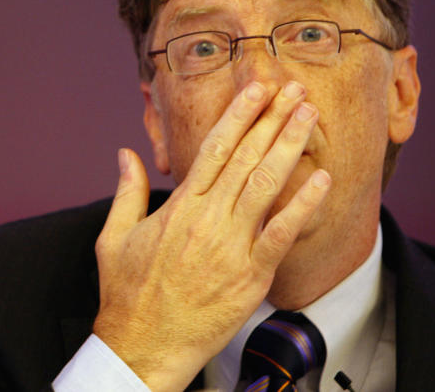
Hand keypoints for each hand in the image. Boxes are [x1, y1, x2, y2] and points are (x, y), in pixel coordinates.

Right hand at [92, 81, 331, 391]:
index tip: (257, 89)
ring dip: (289, 146)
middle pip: (244, 157)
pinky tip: (321, 181)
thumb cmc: (126, 294)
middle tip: (294, 90)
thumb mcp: (113, 237)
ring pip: (264, 185)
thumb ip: (127, 192)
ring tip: (309, 116)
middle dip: (271, 119)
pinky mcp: (249, 277)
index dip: (238, 115)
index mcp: (178, 207)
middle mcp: (206, 220)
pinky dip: (302, 206)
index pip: (213, 149)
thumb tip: (126, 153)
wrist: (143, 346)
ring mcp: (230, 247)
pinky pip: (281, 235)